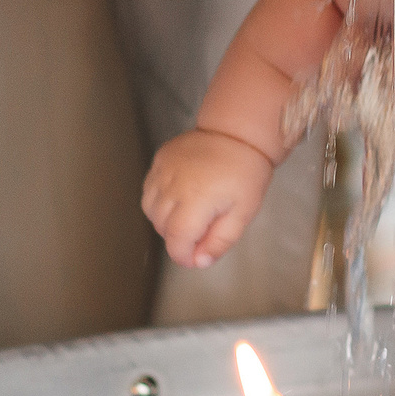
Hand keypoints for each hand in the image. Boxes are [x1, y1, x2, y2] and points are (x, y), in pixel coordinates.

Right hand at [141, 129, 275, 269]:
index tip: (193, 259)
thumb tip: (199, 262)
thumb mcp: (243, 213)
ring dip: (165, 221)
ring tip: (189, 214)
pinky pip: (149, 189)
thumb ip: (220, 241)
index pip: (177, 241)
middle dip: (178, 238)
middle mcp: (173, 185)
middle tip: (200, 232)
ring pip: (151, 210)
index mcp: (196, 200)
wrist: (237, 133)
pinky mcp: (159, 159)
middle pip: (162, 227)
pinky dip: (158, 201)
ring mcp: (163, 170)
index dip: (183, 256)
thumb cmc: (245, 172)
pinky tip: (178, 198)